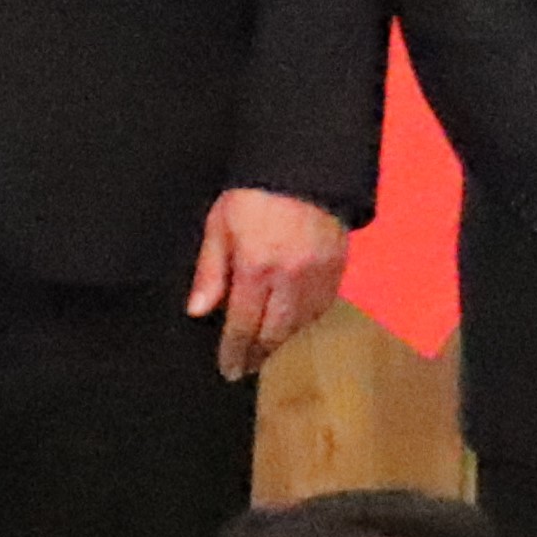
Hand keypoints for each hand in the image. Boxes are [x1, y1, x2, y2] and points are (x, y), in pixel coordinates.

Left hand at [189, 185, 348, 378]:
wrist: (306, 167)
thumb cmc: (254, 194)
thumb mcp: (220, 226)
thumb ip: (210, 271)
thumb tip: (198, 311)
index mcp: (256, 268)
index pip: (242, 324)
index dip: (234, 351)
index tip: (228, 369)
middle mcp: (290, 279)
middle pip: (274, 333)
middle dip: (258, 354)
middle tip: (245, 367)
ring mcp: (318, 276)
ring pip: (299, 324)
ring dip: (281, 339)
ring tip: (265, 347)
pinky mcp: (338, 269)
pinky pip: (322, 307)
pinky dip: (305, 320)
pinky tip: (293, 322)